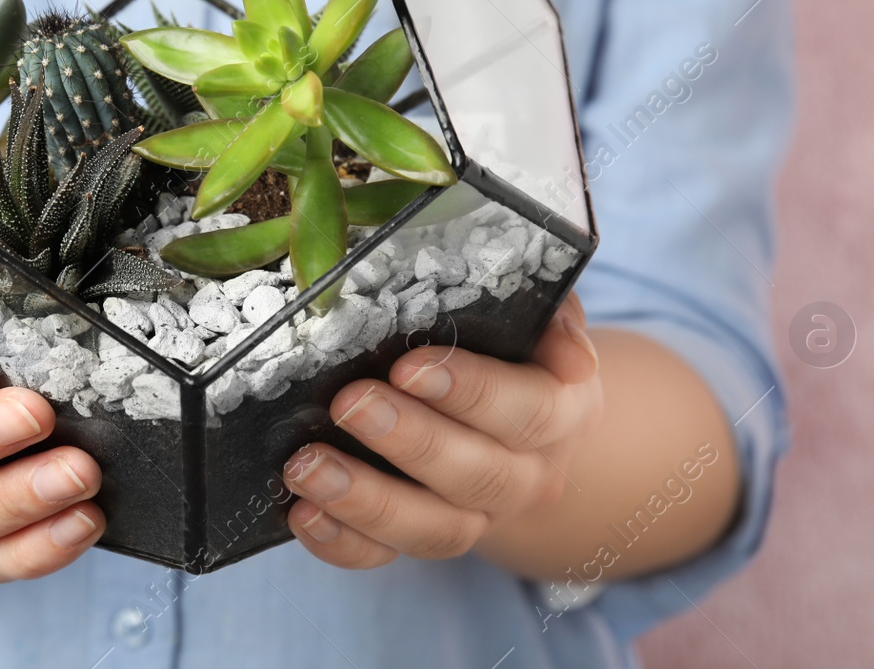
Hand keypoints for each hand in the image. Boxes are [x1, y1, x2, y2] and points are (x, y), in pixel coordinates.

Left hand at [282, 294, 601, 566]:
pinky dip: (342, 543)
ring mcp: (474, 517)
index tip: (408, 366)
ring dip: (365, 500)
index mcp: (557, 412)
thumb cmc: (514, 351)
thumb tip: (570, 353)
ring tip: (307, 464)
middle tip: (349, 403)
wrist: (519, 426)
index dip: (469, 392)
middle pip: (475, 475)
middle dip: (408, 441)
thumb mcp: (538, 320)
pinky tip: (302, 512)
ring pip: (433, 529)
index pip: (525, 411)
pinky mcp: (421, 538)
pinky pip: (385, 557)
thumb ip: (551, 316)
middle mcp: (524, 476)